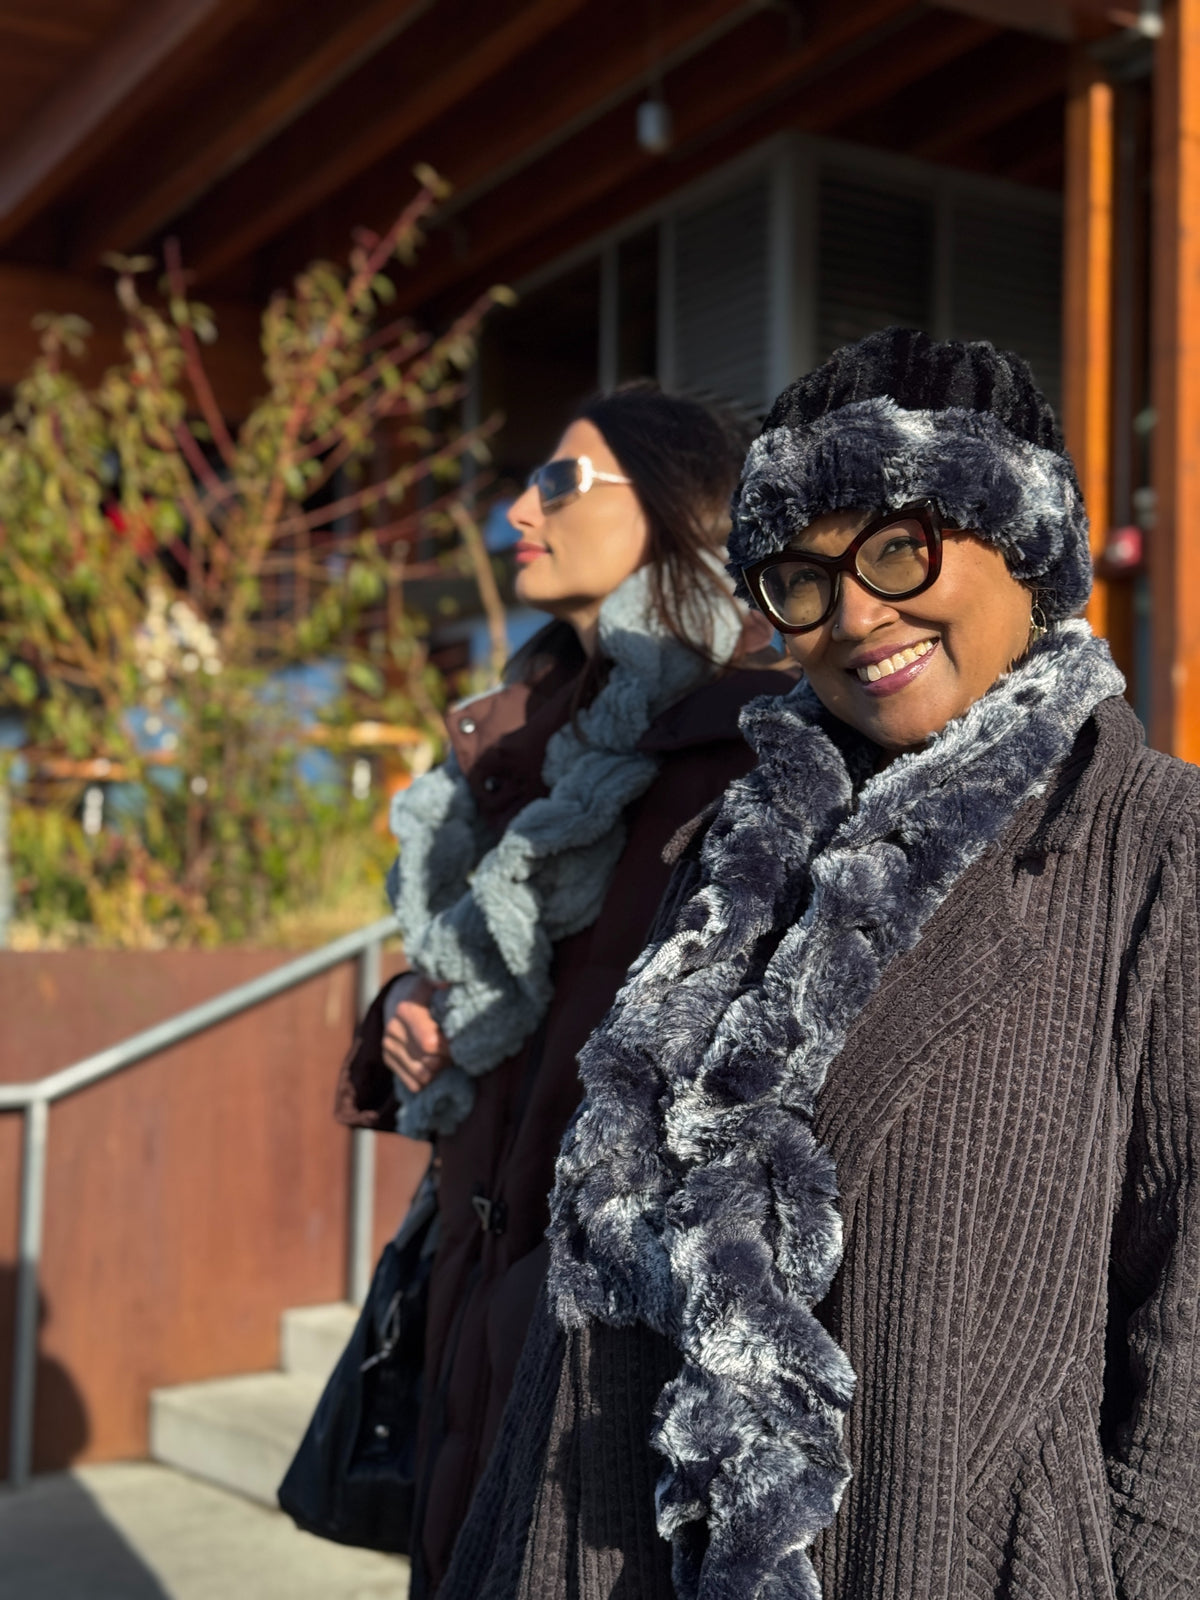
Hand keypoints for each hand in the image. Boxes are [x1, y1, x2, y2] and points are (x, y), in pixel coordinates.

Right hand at [382, 973, 451, 1094]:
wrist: (402, 997)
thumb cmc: (430, 991)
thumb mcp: (437, 982)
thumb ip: (444, 981)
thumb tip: (447, 984)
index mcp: (406, 1009)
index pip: (431, 1044)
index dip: (451, 1048)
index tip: (462, 1042)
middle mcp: (393, 1029)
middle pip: (429, 1063)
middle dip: (448, 1060)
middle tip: (458, 1050)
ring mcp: (388, 1046)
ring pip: (422, 1077)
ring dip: (440, 1071)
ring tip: (447, 1056)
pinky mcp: (388, 1060)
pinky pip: (414, 1084)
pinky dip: (429, 1080)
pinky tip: (436, 1065)